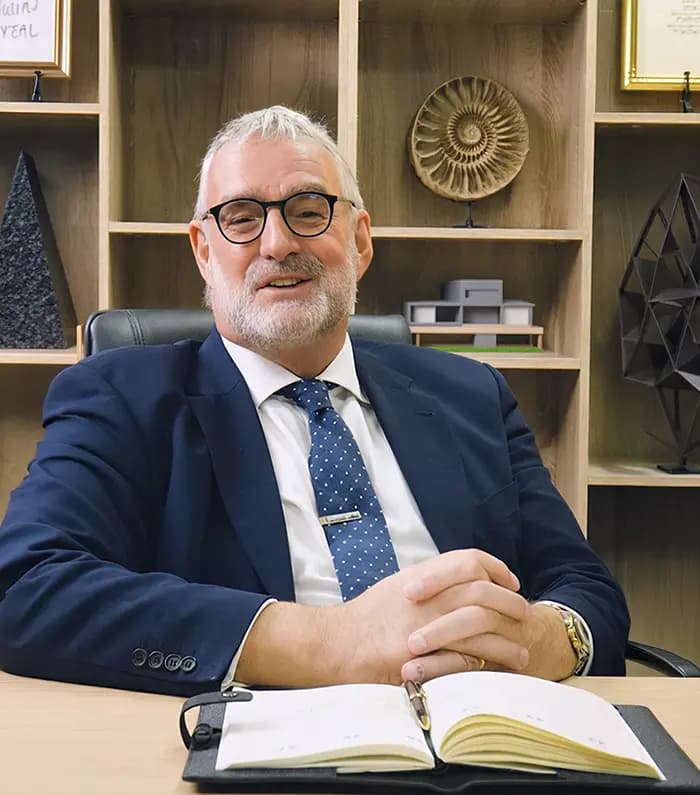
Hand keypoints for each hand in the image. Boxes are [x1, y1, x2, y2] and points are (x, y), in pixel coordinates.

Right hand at [336, 549, 526, 684]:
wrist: (333, 643)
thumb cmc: (362, 619)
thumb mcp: (394, 588)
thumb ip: (425, 585)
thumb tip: (450, 585)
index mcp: (420, 576)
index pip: (467, 561)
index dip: (495, 568)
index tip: (509, 581)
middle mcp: (425, 595)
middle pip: (481, 589)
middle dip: (509, 602)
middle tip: (524, 614)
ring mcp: (424, 624)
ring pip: (480, 624)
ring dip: (506, 638)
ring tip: (523, 652)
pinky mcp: (421, 654)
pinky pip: (464, 656)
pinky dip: (486, 662)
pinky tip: (498, 669)